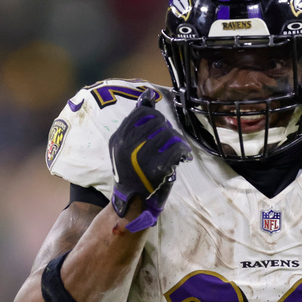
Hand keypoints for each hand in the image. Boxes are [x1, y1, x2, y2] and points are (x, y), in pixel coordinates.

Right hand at [109, 89, 191, 231]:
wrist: (133, 204)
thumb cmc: (133, 173)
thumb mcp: (127, 147)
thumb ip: (136, 123)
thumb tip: (148, 96)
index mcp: (118, 139)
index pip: (141, 113)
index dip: (155, 117)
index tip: (158, 127)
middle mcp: (126, 147)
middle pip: (157, 122)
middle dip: (167, 129)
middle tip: (168, 142)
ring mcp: (141, 158)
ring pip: (169, 134)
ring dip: (177, 141)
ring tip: (176, 150)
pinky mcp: (157, 170)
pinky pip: (177, 148)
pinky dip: (183, 151)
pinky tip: (183, 157)